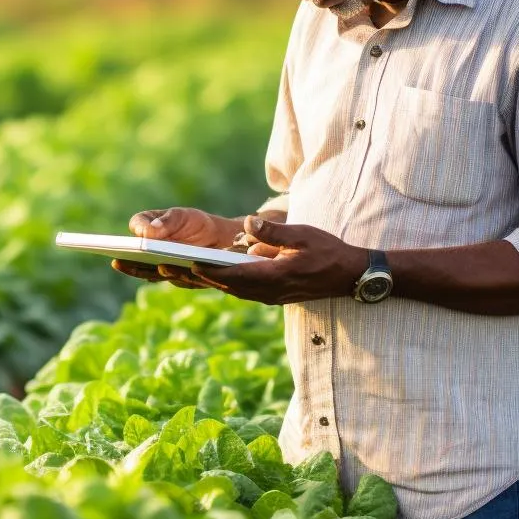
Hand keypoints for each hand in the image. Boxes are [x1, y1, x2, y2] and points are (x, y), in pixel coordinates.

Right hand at [111, 207, 237, 289]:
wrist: (220, 240)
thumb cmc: (196, 224)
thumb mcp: (184, 216)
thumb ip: (168, 221)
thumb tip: (149, 232)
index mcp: (148, 226)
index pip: (137, 224)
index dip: (137, 228)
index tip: (139, 231)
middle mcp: (149, 248)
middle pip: (132, 254)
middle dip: (125, 258)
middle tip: (117, 259)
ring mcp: (159, 263)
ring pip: (146, 270)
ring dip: (140, 269)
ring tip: (149, 265)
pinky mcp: (174, 277)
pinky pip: (168, 277)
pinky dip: (165, 275)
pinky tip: (164, 270)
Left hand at [189, 215, 367, 304]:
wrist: (349, 276)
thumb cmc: (328, 252)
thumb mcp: (302, 235)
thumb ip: (274, 231)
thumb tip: (249, 222)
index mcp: (274, 276)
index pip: (235, 275)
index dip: (210, 270)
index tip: (187, 263)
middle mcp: (268, 291)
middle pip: (226, 286)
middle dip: (199, 277)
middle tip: (169, 268)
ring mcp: (270, 296)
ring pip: (232, 289)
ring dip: (208, 280)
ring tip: (181, 271)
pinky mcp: (273, 295)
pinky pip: (242, 290)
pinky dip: (224, 281)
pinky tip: (209, 272)